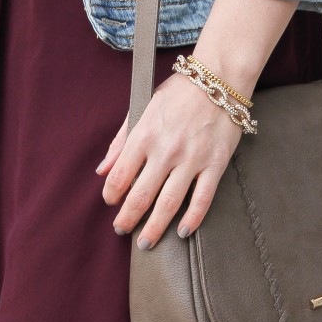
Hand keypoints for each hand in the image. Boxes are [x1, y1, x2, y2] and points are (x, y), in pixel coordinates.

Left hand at [96, 70, 243, 247]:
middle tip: (122, 230)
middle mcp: (166, 150)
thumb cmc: (178, 92)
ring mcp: (192, 159)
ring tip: (145, 243)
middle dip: (128, 218)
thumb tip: (103, 170)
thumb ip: (121, 140)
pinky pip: (202, 199)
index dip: (111, 194)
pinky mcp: (215, 164)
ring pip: (169, 203)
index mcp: (145, 134)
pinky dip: (192, 219)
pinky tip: (182, 231)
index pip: (120, 174)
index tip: (110, 202)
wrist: (218, 79)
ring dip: (154, 227)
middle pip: (141, 195)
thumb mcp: (143, 106)